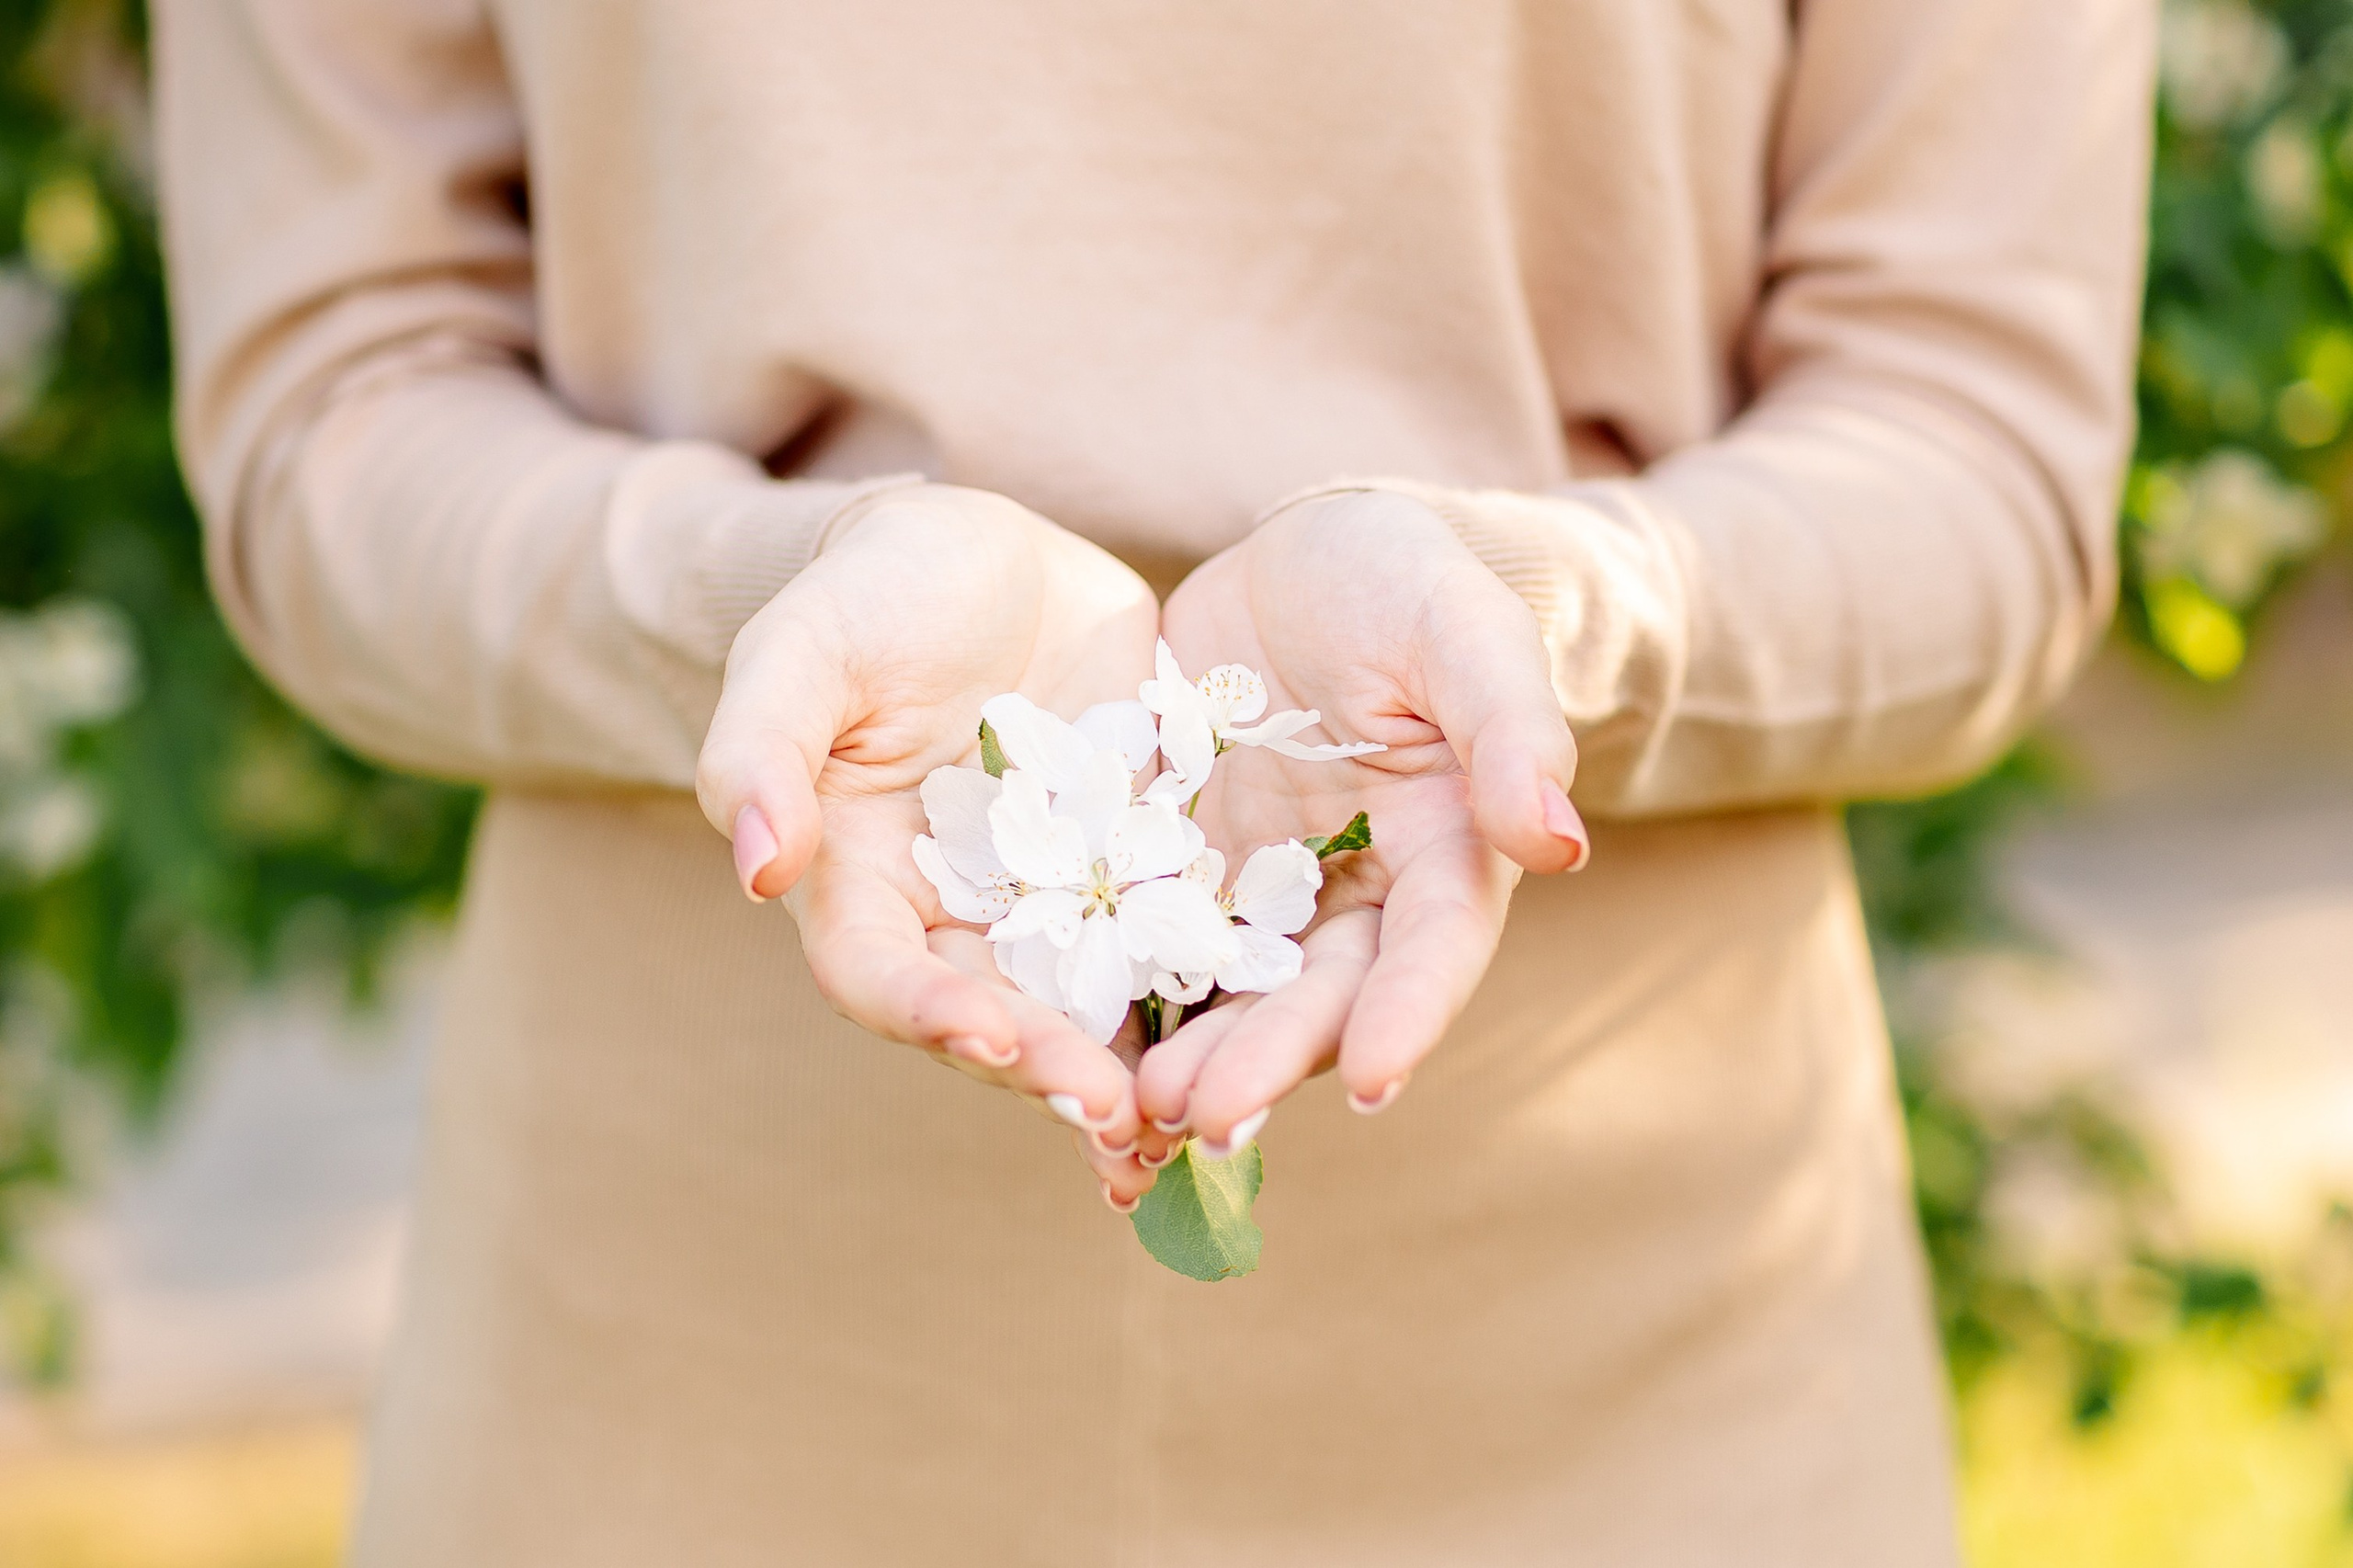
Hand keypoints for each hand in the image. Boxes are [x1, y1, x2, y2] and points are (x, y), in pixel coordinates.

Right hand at [695, 485, 1174, 1203]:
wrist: (983, 556)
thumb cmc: (868, 594)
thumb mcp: (803, 648)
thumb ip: (763, 748)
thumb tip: (756, 866)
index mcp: (857, 883)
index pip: (878, 974)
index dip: (928, 1012)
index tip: (990, 1032)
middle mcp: (952, 916)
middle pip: (992, 1016)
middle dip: (1049, 1070)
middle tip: (1114, 1115)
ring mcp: (1048, 903)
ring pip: (1084, 1008)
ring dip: (1126, 1076)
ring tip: (1180, 1128)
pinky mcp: (1132, 872)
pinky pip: (1168, 946)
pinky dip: (1202, 1005)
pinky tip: (1260, 1042)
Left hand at [1139, 489, 1586, 1149]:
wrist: (1309, 561)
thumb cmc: (1410, 584)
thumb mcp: (1465, 631)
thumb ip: (1510, 729)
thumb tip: (1557, 840)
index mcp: (1442, 853)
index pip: (1431, 950)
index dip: (1406, 1017)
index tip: (1375, 1083)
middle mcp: (1351, 897)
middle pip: (1317, 998)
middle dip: (1269, 1063)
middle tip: (1212, 1119)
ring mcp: (1257, 892)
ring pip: (1228, 994)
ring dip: (1190, 1058)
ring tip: (1138, 1108)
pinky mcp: (1174, 869)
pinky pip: (1142, 943)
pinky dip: (1115, 1002)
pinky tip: (1068, 1044)